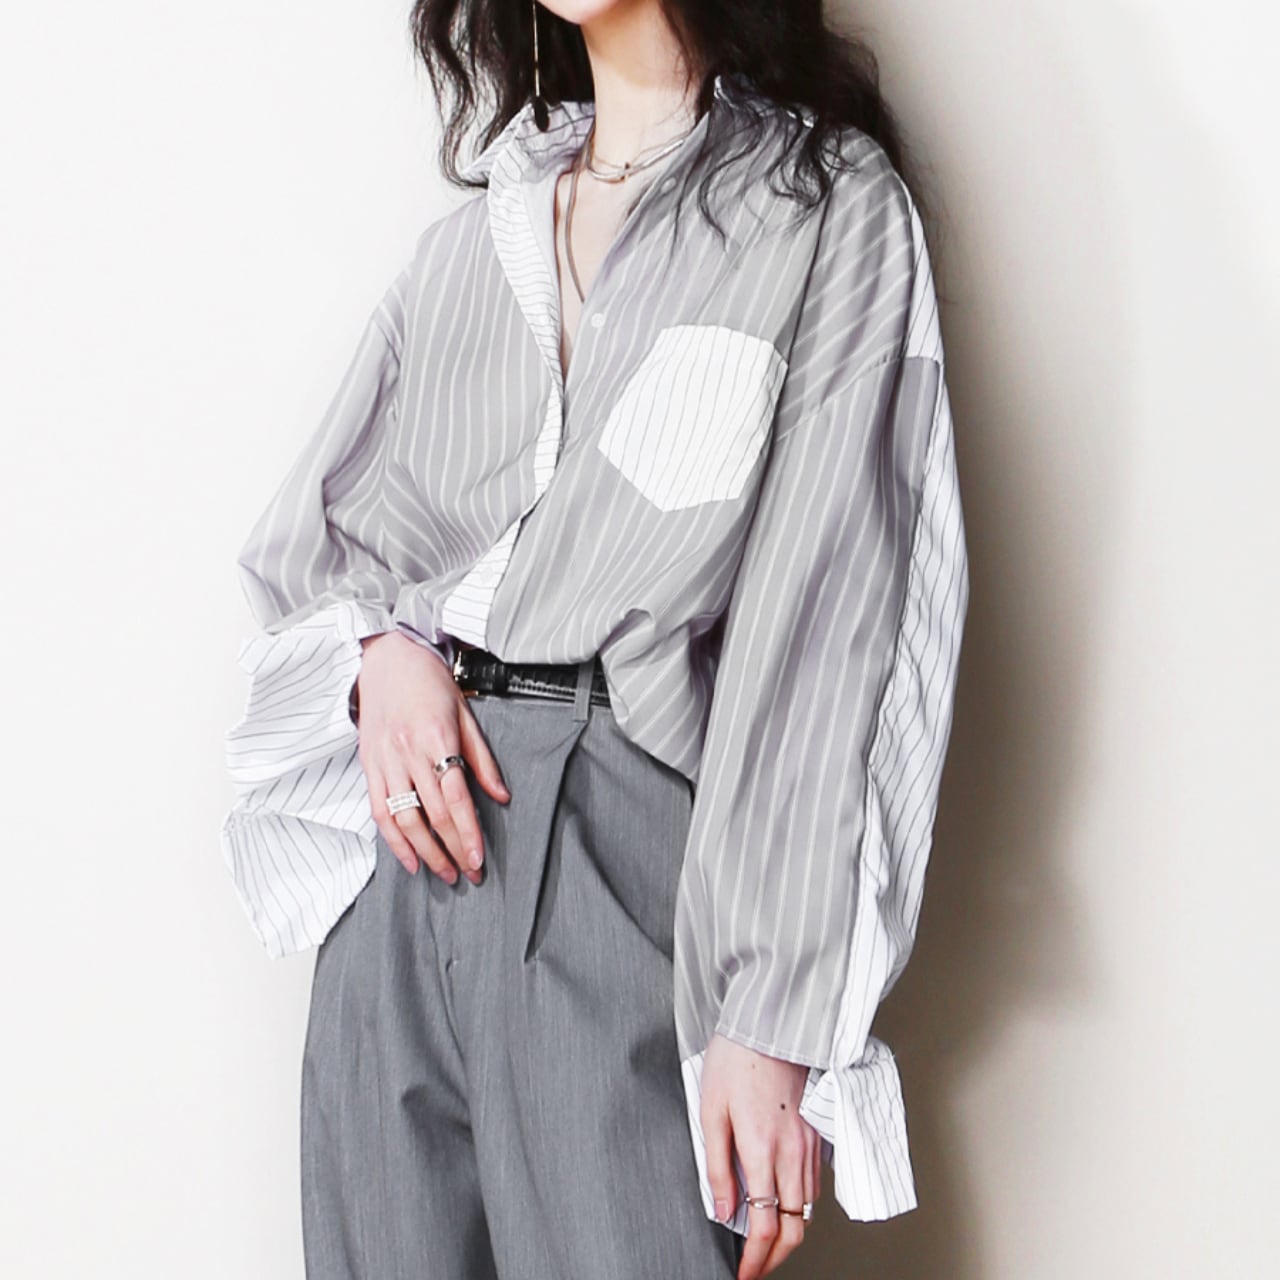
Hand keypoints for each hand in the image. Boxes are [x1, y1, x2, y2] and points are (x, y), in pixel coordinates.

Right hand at [355, 631, 509, 883]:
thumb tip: (501, 796)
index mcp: (437, 737)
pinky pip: (379, 810)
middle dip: (452, 849)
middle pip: (432, 813)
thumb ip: (482, 758)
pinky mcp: (368, 764)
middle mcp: (408, 752)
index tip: (478, 858)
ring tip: (443, 873)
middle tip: (469, 874)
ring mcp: (385, 760)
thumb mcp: (466, 713)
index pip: (456, 797)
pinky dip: (393, 840)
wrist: (387, 657)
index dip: (468, 832)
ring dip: (424, 852)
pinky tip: (409, 859)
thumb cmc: (430, 682)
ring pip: (403, 818)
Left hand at [701, 1032, 821, 1279]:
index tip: (743, 1274)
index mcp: (762, 1150)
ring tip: (765, 1239)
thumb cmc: (735, 1061)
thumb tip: (724, 1210)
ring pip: (808, 1208)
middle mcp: (793, 1153)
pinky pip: (814, 1182)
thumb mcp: (710, 1112)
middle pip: (795, 1227)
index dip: (755, 1260)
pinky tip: (783, 1201)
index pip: (765, 1225)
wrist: (769, 1024)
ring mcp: (809, 1143)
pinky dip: (801, 1203)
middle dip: (776, 1257)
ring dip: (789, 1231)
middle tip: (755, 1266)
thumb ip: (715, 1167)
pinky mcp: (816, 1132)